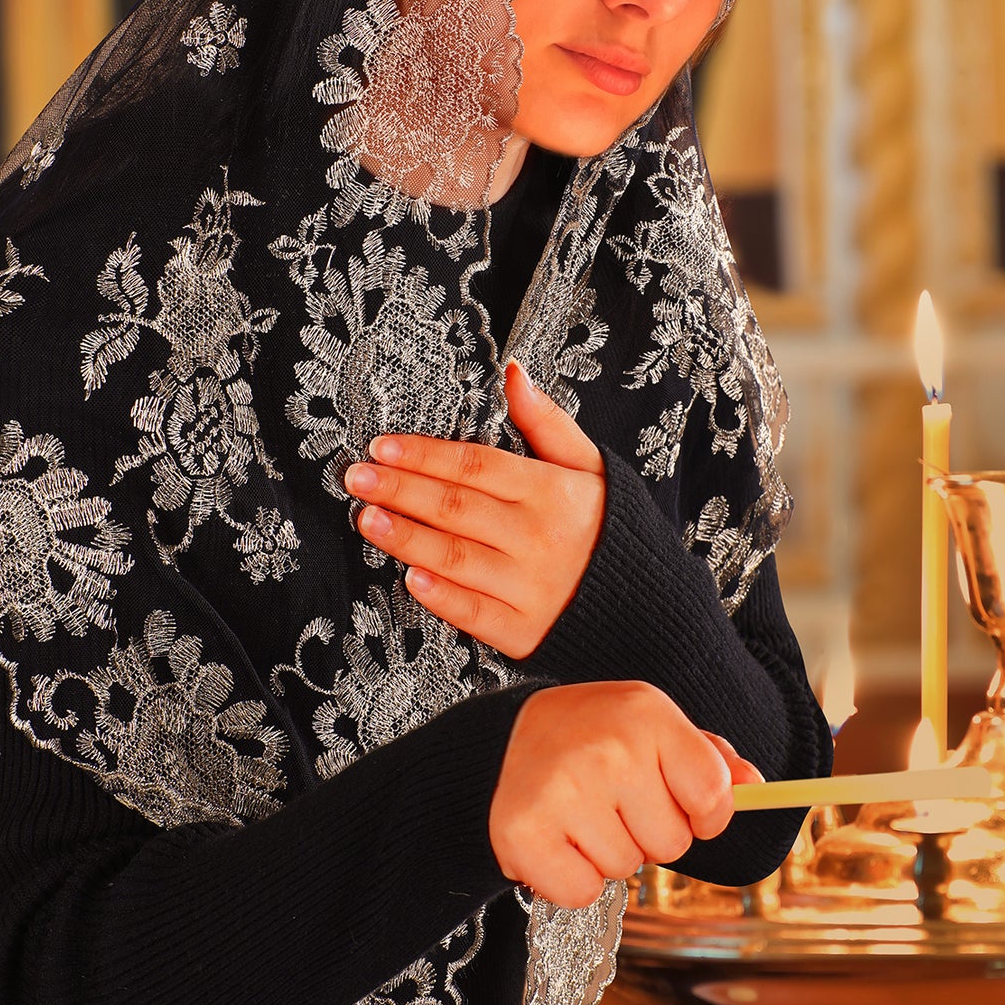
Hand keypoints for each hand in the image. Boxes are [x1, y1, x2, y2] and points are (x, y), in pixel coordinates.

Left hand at [342, 362, 604, 658]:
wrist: (647, 606)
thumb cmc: (608, 528)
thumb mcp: (588, 465)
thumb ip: (547, 420)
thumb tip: (512, 372)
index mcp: (552, 493)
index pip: (476, 466)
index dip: (425, 455)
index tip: (382, 446)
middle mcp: (539, 539)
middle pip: (456, 508)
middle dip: (401, 490)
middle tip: (357, 477)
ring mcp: (531, 589)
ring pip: (455, 558)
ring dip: (405, 538)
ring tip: (367, 519)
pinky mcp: (524, 632)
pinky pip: (474, 614)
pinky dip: (440, 597)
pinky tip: (409, 578)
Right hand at [489, 679, 763, 907]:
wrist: (505, 734)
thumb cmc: (594, 735)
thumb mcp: (654, 727)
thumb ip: (709, 759)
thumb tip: (755, 786)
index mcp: (648, 714)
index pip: (714, 795)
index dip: (706, 813)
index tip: (683, 803)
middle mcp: (609, 750)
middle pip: (672, 842)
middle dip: (649, 831)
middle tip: (614, 800)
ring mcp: (564, 791)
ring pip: (626, 869)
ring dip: (608, 853)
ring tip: (581, 813)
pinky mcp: (524, 832)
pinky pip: (581, 893)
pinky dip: (571, 878)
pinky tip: (556, 838)